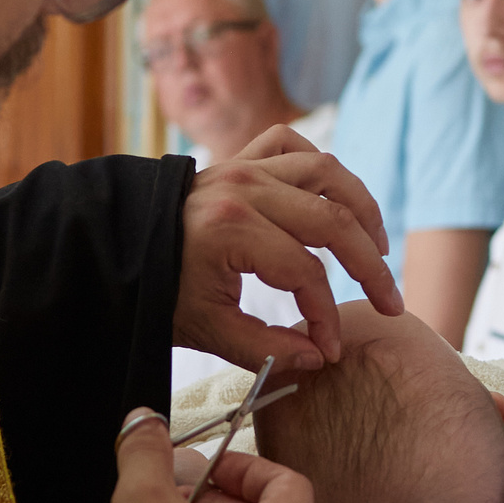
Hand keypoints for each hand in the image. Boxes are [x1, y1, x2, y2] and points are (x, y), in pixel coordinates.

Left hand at [176, 126, 403, 371]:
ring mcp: (243, 167)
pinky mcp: (238, 160)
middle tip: (391, 301)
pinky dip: (318, 167)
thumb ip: (266, 348)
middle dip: (369, 266)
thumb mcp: (205, 329)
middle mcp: (245, 190)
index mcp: (232, 230)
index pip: (306, 273)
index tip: (330, 347)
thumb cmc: (153, 290)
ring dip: (360, 207)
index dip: (326, 315)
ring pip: (326, 172)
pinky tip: (333, 199)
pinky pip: (291, 145)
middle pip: (333, 220)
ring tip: (376, 248)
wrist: (112, 247)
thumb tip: (319, 356)